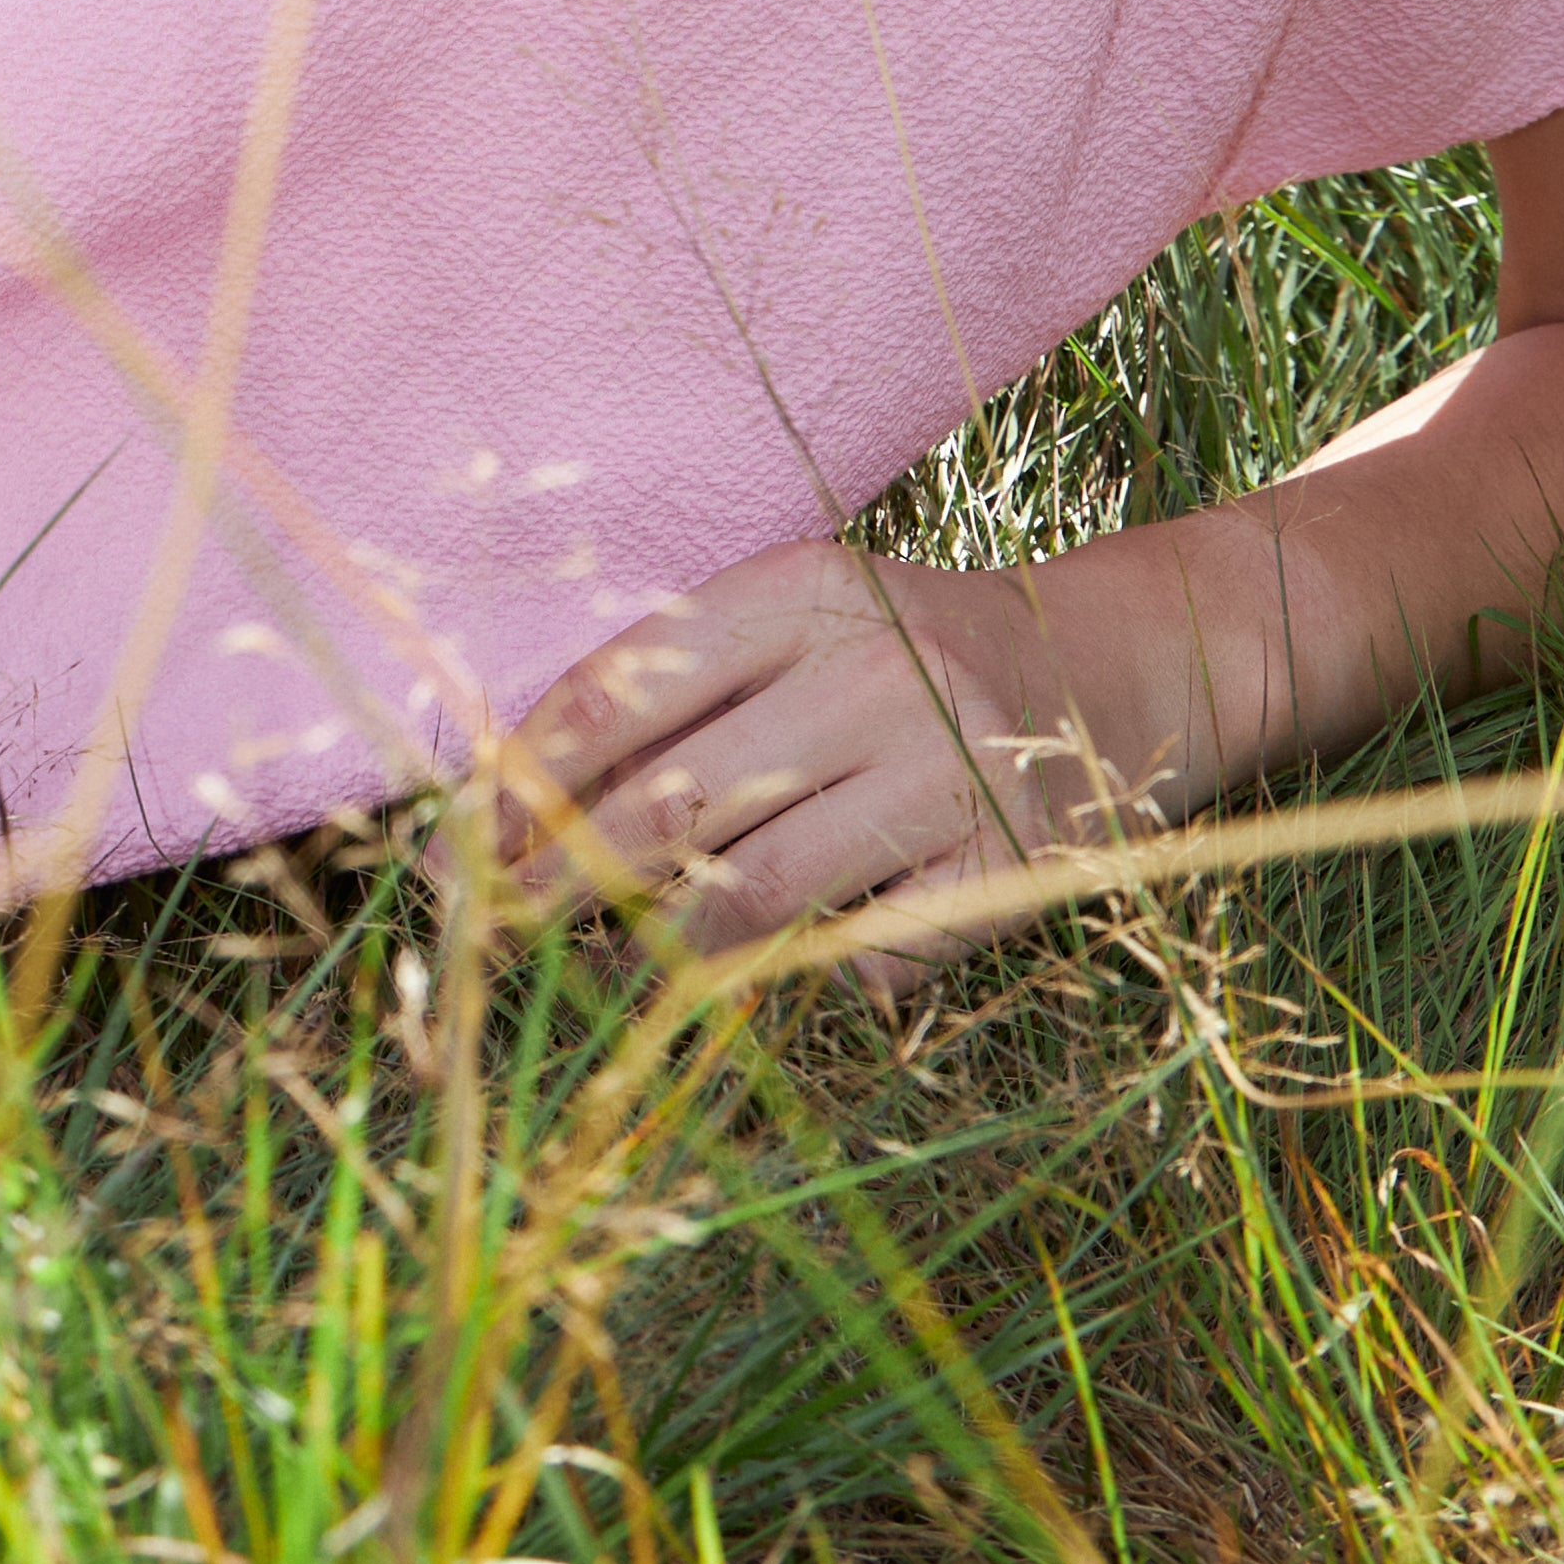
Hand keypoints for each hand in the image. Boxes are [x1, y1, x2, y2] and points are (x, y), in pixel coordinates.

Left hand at [496, 538, 1226, 964]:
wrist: (1105, 672)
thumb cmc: (899, 665)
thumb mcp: (791, 636)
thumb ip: (671, 704)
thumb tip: (508, 825)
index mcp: (802, 590)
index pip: (623, 691)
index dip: (525, 784)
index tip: (458, 852)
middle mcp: (880, 668)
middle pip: (669, 806)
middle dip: (560, 885)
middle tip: (498, 932)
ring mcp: (950, 771)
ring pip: (749, 900)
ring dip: (662, 947)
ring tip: (623, 955)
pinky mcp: (1004, 871)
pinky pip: (858, 957)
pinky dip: (810, 972)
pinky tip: (802, 951)